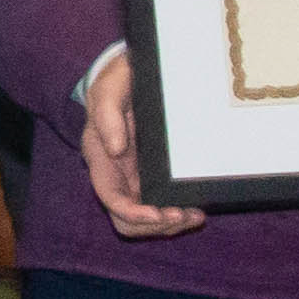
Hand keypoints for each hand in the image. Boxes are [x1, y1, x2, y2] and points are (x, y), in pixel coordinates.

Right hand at [74, 52, 207, 241]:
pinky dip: (179, 213)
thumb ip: (108, 115)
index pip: (111, 198)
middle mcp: (117, 175)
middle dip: (154, 225)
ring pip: (147, 219)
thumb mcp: (110, 88)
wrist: (133, 73)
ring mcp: (135, 177)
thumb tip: (116, 150)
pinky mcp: (154, 175)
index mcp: (101, 159)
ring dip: (170, 224)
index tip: (158, 213)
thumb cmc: (117, 81)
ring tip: (195, 215)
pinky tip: (197, 209)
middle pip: (128, 220)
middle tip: (182, 215)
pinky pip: (163, 204)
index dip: (132, 213)